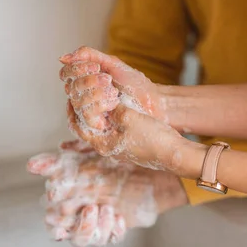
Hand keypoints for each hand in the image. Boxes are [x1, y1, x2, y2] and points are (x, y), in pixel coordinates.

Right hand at [27, 140, 186, 246]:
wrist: (150, 164)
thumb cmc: (114, 157)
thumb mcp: (85, 156)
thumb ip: (57, 162)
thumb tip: (30, 166)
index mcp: (67, 198)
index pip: (51, 219)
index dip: (54, 219)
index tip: (63, 209)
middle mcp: (79, 213)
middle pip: (65, 234)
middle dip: (76, 224)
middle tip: (90, 207)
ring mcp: (98, 221)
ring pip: (86, 240)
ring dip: (93, 228)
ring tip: (107, 209)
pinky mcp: (116, 226)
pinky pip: (110, 238)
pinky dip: (114, 230)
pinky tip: (120, 217)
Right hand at [59, 46, 167, 123]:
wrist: (152, 102)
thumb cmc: (135, 84)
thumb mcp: (112, 64)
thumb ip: (89, 56)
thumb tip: (62, 58)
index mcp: (84, 81)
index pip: (66, 74)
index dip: (77, 69)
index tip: (96, 67)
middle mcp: (83, 97)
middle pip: (70, 87)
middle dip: (90, 81)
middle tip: (108, 80)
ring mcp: (88, 112)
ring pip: (77, 102)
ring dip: (96, 93)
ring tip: (114, 92)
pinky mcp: (96, 125)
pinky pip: (86, 115)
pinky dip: (100, 105)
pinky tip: (114, 102)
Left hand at [59, 48, 199, 172]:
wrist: (174, 153)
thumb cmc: (152, 139)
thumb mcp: (128, 117)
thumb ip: (112, 108)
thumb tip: (102, 99)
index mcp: (103, 144)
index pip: (78, 126)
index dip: (73, 110)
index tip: (72, 95)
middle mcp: (108, 147)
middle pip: (89, 127)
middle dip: (85, 109)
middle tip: (84, 93)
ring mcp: (119, 147)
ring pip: (103, 127)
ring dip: (100, 112)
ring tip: (101, 96)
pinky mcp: (130, 144)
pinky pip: (115, 128)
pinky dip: (112, 116)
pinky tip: (118, 105)